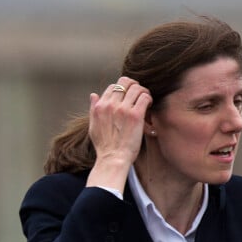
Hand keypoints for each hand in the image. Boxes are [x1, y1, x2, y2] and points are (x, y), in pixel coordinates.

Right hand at [87, 76, 151, 191]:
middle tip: (139, 95)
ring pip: (136, 88)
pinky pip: (144, 97)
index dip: (123, 90)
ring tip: (146, 101)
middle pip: (125, 82)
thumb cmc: (104, 147)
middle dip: (134, 86)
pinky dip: (149, 99)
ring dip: (143, 92)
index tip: (128, 98)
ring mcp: (123, 109)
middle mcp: (111, 104)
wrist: (112, 160)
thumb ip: (93, 109)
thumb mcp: (93, 126)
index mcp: (100, 106)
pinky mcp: (135, 115)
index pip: (113, 87)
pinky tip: (149, 106)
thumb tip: (93, 95)